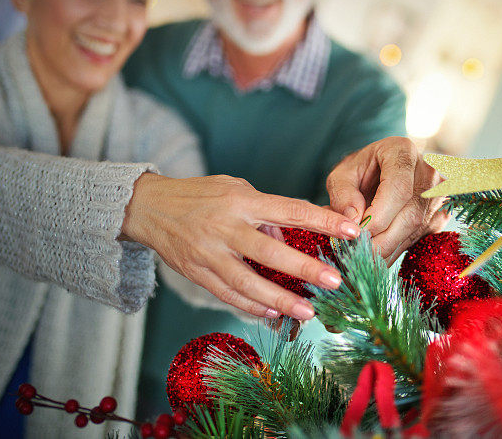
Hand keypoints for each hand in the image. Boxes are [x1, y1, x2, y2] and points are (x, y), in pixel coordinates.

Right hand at [121, 173, 360, 320]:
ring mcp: (210, 253)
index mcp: (242, 201)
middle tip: (334, 282)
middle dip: (305, 269)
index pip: (290, 210)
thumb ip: (266, 210)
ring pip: (248, 282)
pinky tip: (272, 312)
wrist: (149, 207)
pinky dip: (251, 305)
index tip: (352, 231)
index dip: (323, 221)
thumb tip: (292, 237)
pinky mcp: (197, 273)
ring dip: (281, 299)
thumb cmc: (200, 195)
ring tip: (309, 311)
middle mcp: (226, 227)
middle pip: (271, 252)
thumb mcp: (235, 188)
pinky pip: (228, 294)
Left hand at [326, 136, 448, 262]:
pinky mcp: (438, 215)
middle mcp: (427, 172)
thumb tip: (354, 220)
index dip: (378, 216)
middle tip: (355, 253)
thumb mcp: (342, 174)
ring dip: (387, 248)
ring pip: (415, 230)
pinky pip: (418, 238)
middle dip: (381, 240)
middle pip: (410, 215)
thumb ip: (342, 194)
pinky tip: (376, 255)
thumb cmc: (361, 170)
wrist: (382, 171)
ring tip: (362, 256)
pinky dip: (394, 250)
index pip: (398, 189)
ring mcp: (438, 195)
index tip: (357, 233)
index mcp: (403, 152)